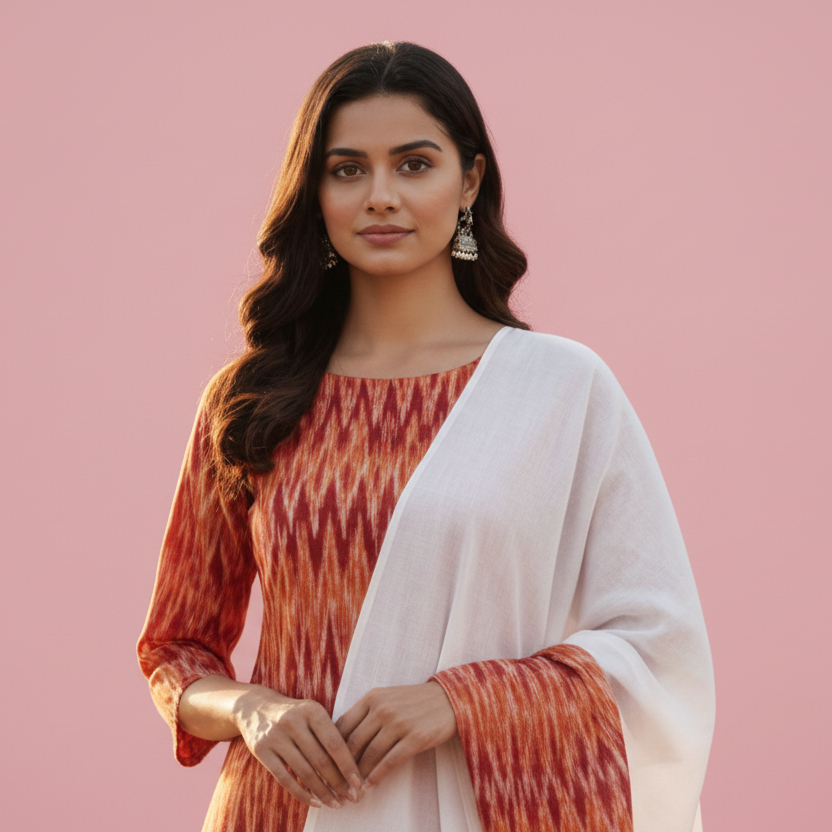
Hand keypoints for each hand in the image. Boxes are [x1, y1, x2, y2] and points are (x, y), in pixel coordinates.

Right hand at [233, 686, 364, 809]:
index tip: (359, 784)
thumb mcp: (312, 713)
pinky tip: (314, 802)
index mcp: (312, 710)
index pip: (334, 743)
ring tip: (335, 803)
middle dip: (338, 783)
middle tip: (351, 798)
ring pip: (304, 771)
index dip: (348, 766)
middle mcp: (293, 722)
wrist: (255, 706)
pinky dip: (301, 793)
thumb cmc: (294, 713)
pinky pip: (284, 778)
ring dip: (322, 792)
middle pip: (320, 760)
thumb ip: (329, 733)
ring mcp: (276, 736)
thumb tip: (351, 768)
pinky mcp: (261, 750)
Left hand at [335, 681, 457, 790]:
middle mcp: (383, 708)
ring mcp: (399, 722)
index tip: (327, 765)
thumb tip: (341, 740)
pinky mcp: (415, 737)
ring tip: (352, 790)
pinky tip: (370, 786)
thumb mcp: (386, 698)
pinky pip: (390, 761)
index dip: (332, 747)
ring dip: (358, 776)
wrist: (448, 699)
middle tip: (336, 784)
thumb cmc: (413, 701)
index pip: (343, 725)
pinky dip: (377, 776)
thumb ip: (365, 713)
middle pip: (353, 742)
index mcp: (372, 697)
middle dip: (342, 767)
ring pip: (370, 754)